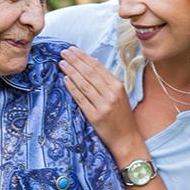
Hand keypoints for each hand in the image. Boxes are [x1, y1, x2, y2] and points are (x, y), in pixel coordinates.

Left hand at [59, 47, 145, 163]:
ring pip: (84, 84)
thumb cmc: (122, 116)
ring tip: (62, 63)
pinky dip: (72, 88)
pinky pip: (81, 99)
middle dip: (75, 60)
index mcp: (118, 86)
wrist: (127, 139)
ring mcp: (103, 105)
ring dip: (71, 72)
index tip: (73, 49)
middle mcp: (111, 94)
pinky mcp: (95, 116)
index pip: (98, 67)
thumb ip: (107, 79)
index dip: (84, 57)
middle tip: (64, 52)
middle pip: (89, 73)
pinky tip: (65, 79)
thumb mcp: (119, 94)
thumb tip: (92, 61)